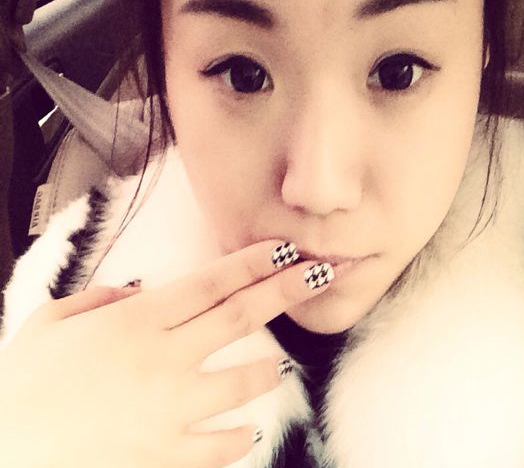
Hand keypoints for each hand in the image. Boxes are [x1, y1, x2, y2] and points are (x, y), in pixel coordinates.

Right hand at [0, 240, 330, 467]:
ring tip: (276, 363)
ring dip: (269, 369)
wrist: (2, 460)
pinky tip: (243, 430)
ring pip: (245, 381)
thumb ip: (98, 299)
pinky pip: (222, 445)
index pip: (212, 281)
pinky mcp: (167, 456)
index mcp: (136, 322)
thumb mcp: (48, 323)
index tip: (286, 248)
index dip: (254, 261)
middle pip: (242, 317)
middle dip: (287, 290)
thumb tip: (136, 291)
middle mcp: (163, 359)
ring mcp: (170, 410)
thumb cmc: (20, 389)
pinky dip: (239, 435)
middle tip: (320, 275)